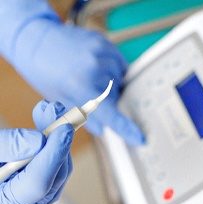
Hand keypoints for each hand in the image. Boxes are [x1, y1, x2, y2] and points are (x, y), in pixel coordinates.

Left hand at [0, 1, 144, 145]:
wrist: (36, 41)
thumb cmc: (45, 74)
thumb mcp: (61, 101)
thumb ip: (85, 118)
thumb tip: (105, 128)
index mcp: (79, 85)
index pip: (108, 113)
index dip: (125, 128)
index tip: (140, 138)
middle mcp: (94, 67)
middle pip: (116, 95)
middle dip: (108, 100)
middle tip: (89, 93)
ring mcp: (101, 51)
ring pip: (119, 80)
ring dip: (110, 84)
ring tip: (90, 77)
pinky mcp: (105, 42)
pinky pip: (119, 64)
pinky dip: (113, 71)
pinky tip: (97, 68)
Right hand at [0, 101, 73, 203]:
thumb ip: (9, 146)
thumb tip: (41, 141)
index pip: (38, 183)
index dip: (53, 154)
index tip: (64, 128)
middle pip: (55, 176)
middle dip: (59, 141)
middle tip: (57, 112)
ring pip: (61, 172)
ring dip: (59, 140)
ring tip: (50, 115)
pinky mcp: (43, 195)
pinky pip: (58, 170)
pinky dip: (56, 147)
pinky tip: (50, 131)